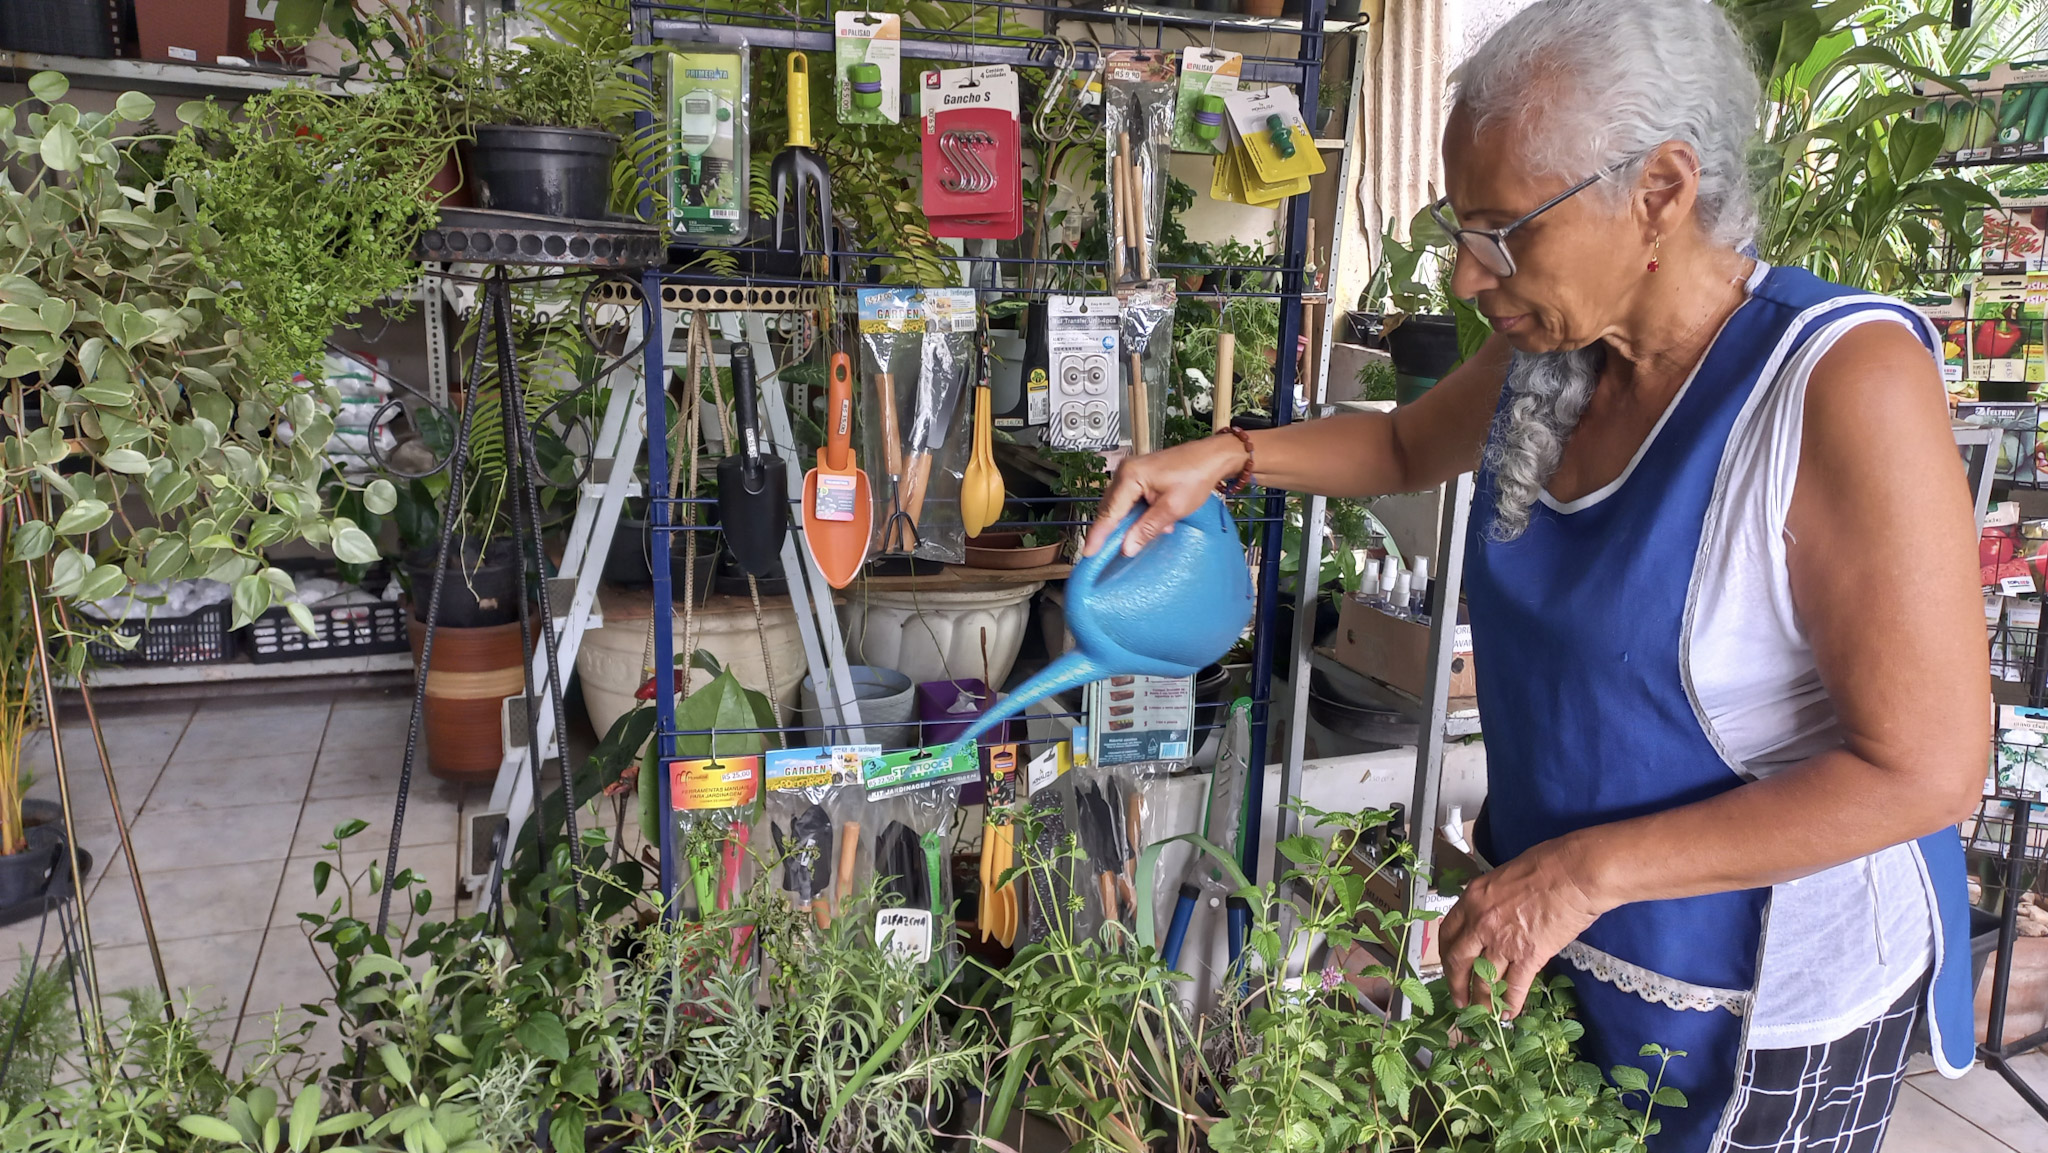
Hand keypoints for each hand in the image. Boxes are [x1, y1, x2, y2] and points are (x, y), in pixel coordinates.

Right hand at [1081, 434, 1247, 557]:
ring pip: (1119, 506)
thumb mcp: (1173, 508)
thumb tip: (1126, 548)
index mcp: (1130, 476)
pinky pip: (1129, 500)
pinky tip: (1151, 523)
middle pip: (1110, 509)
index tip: (1087, 554)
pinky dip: (1136, 515)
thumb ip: (1147, 528)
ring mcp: (1130, 472)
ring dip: (1128, 523)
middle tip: (1108, 554)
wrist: (1211, 457)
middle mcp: (1125, 471)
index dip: (1098, 535)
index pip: (1110, 512)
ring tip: (1140, 536)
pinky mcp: (1138, 476)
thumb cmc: (1195, 477)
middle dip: (1112, 531)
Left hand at [1438, 834, 1610, 1017]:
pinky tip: (1509, 1015)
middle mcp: (1481, 921)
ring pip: (1484, 978)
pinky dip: (1511, 1004)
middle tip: (1459, 999)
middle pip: (1458, 960)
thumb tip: (1494, 913)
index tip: (1448, 966)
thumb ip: (1493, 898)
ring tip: (1481, 1015)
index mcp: (1473, 897)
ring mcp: (1503, 940)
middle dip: (1456, 984)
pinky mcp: (1529, 955)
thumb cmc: (1548, 864)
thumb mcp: (1505, 875)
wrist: (1576, 872)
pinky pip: (1515, 986)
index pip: (1448, 932)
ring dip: (1482, 1000)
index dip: (1446, 954)